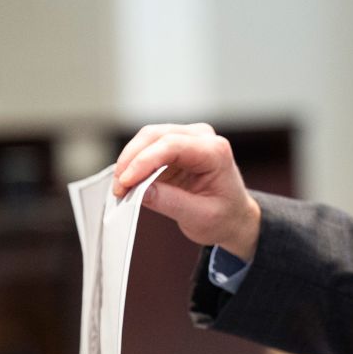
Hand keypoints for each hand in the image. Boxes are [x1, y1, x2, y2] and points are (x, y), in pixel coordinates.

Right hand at [113, 123, 260, 260]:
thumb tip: (138, 190)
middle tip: (118, 189)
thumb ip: (170, 202)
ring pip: (146, 138)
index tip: (126, 182)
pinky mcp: (173, 147)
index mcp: (215, 152)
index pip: (173, 146)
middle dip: (131, 160)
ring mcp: (187, 138)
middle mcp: (201, 137)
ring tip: (120, 189)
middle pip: (155, 136)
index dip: (144, 161)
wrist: (234, 217)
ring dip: (128, 161)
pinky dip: (133, 164)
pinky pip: (146, 148)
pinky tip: (126, 183)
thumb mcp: (200, 217)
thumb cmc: (224, 216)